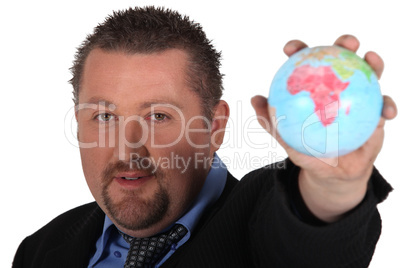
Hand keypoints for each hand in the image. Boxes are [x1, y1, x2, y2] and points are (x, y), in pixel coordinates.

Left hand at [251, 35, 397, 221]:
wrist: (333, 174)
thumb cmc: (309, 153)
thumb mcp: (287, 139)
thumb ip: (272, 122)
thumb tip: (255, 100)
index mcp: (315, 90)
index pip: (307, 64)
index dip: (300, 50)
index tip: (292, 48)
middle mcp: (337, 88)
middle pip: (342, 60)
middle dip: (344, 44)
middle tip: (345, 43)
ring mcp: (359, 98)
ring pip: (369, 75)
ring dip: (374, 64)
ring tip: (372, 60)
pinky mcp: (376, 113)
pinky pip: (385, 106)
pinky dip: (388, 105)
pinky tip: (386, 111)